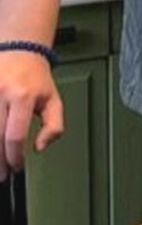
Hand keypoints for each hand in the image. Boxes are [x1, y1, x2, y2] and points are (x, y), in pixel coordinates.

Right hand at [0, 50, 62, 179]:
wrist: (18, 50)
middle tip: (2, 174)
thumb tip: (40, 147)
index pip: (15, 135)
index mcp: (23, 96)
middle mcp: (0, 94)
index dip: (14, 156)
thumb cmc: (35, 77)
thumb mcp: (53, 99)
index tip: (16, 166)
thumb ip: (54, 125)